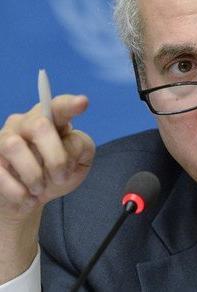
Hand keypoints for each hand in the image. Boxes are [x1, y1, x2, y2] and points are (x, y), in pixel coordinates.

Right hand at [0, 95, 94, 223]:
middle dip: (55, 156)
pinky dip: (17, 191)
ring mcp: (3, 139)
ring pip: (14, 146)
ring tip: (40, 189)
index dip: (69, 105)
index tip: (83, 103)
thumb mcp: (79, 162)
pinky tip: (27, 199)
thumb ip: (80, 147)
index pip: (59, 107)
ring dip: (33, 174)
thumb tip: (67, 143)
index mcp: (51, 119)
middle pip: (40, 125)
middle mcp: (24, 123)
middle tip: (61, 176)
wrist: (29, 199)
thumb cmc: (57, 174)